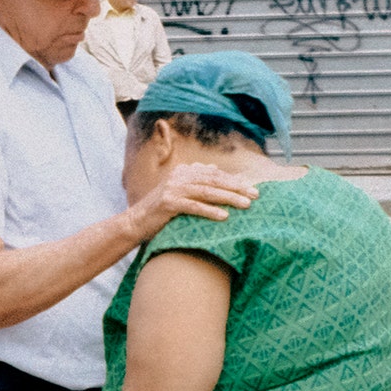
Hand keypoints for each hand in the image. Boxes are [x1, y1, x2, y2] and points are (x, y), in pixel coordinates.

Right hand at [126, 163, 254, 246]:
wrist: (135, 222)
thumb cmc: (160, 211)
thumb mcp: (178, 191)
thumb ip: (195, 180)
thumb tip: (213, 168)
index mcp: (183, 172)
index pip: (214, 173)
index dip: (234, 180)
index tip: (251, 187)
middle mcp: (179, 176)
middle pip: (214, 180)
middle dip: (237, 187)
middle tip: (255, 195)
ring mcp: (173, 189)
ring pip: (207, 192)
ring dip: (229, 198)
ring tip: (246, 205)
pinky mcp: (168, 203)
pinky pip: (194, 206)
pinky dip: (210, 211)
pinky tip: (224, 216)